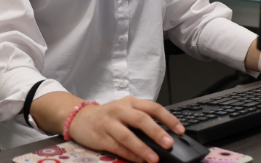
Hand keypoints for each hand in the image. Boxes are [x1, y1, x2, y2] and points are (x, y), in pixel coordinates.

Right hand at [68, 96, 183, 162]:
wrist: (81, 118)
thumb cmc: (109, 116)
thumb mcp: (126, 111)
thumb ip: (142, 120)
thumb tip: (165, 136)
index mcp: (130, 102)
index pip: (153, 107)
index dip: (168, 118)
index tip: (180, 130)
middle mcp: (120, 110)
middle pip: (140, 119)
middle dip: (156, 132)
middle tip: (169, 143)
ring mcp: (109, 122)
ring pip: (128, 135)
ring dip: (142, 148)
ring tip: (154, 159)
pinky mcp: (100, 136)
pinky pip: (117, 146)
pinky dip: (129, 154)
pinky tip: (139, 160)